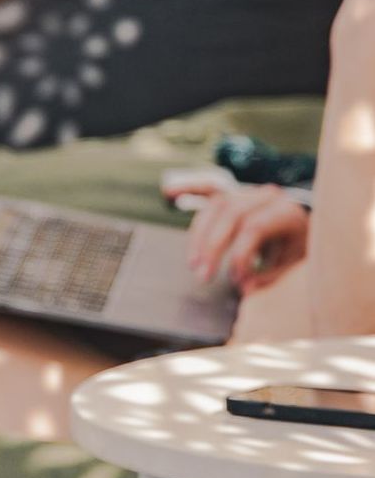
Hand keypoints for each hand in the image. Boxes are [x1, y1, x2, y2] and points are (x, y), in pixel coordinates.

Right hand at [179, 181, 308, 292]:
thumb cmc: (300, 246)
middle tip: (203, 276)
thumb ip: (271, 277)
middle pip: (231, 216)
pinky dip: (187, 189)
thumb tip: (245, 288)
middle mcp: (266, 197)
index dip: (241, 256)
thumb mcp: (295, 264)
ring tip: (192, 263)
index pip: (254, 228)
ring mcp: (248, 193)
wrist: (309, 222)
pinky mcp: (233, 193)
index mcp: (287, 212)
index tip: (237, 281)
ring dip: (199, 236)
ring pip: (215, 207)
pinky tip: (169, 192)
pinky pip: (208, 189)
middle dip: (213, 248)